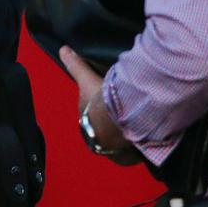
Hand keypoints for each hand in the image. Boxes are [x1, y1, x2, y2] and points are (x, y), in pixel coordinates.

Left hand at [59, 46, 141, 165]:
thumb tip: (62, 49)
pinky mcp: (127, 157)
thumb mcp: (87, 80)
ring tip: (137, 128)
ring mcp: (111, 151)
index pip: (91, 120)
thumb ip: (75, 65)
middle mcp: (96, 141)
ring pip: (118, 145)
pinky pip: (132, 155)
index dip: (98, 113)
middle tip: (126, 116)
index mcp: (86, 124)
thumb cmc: (100, 100)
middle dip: (111, 127)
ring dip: (125, 138)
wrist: (118, 121)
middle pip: (104, 134)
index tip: (109, 108)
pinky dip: (137, 149)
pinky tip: (144, 142)